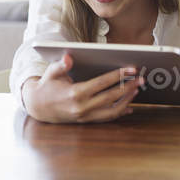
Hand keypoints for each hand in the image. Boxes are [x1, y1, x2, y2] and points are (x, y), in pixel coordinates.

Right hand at [22, 53, 142, 122]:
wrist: (38, 107)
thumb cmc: (47, 86)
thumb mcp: (51, 73)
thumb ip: (61, 65)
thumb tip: (68, 58)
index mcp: (75, 93)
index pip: (102, 83)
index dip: (118, 75)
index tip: (131, 69)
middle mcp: (82, 107)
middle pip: (111, 97)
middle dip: (128, 87)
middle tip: (141, 78)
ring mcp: (85, 116)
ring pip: (112, 111)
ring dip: (127, 101)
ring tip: (137, 90)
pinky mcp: (87, 121)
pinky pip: (107, 118)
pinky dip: (119, 112)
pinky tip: (130, 106)